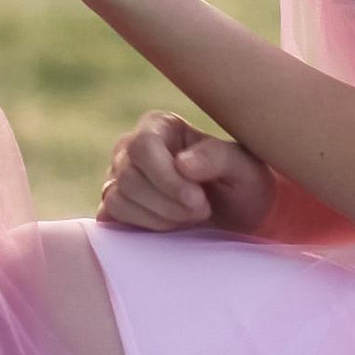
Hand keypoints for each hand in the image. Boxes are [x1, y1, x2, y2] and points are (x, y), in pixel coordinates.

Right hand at [99, 111, 275, 237]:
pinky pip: (109, 217)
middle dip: (167, 203)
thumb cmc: (242, 185)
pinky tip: (169, 229)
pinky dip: (140, 227)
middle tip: (201, 212)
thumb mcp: (245, 168)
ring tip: (189, 219)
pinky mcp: (116, 207)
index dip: (167, 179)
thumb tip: (182, 163)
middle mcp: (132, 147)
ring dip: (157, 217)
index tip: (199, 201)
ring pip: (117, 197)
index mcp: (161, 125)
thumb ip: (217, 158)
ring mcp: (119, 177)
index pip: (143, 146)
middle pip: (129, 176)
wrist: (238, 219)